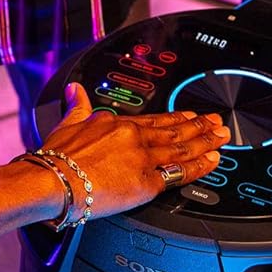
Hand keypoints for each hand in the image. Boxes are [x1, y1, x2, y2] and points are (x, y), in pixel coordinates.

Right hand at [37, 83, 227, 217]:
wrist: (49, 180)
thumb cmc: (53, 159)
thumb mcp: (67, 123)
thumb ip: (77, 105)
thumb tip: (74, 89)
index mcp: (116, 123)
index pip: (154, 119)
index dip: (176, 118)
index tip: (190, 115)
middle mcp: (133, 137)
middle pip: (174, 130)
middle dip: (199, 126)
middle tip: (218, 123)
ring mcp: (142, 158)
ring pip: (182, 147)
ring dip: (206, 141)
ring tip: (221, 137)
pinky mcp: (146, 182)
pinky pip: (179, 172)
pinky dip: (199, 165)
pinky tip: (212, 161)